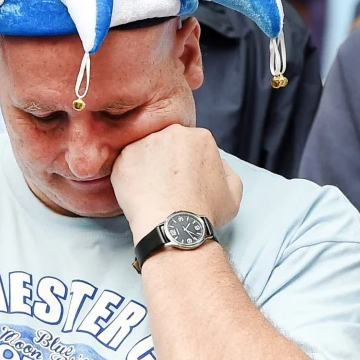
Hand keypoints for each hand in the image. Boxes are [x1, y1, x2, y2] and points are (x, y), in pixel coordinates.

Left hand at [111, 124, 242, 241]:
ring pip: (146, 151)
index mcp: (200, 137)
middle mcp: (173, 132)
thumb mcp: (233, 192)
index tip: (184, 179)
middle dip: (167, 160)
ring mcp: (147, 142)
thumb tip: (218, 164)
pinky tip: (140, 194)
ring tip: (153, 191)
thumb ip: (228, 171)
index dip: (187, 163)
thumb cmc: (203, 213)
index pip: (191, 144)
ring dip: (148, 166)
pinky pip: (127, 163)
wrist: (175, 226)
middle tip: (167, 185)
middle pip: (168, 143)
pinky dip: (130, 177)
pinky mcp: (125, 156)